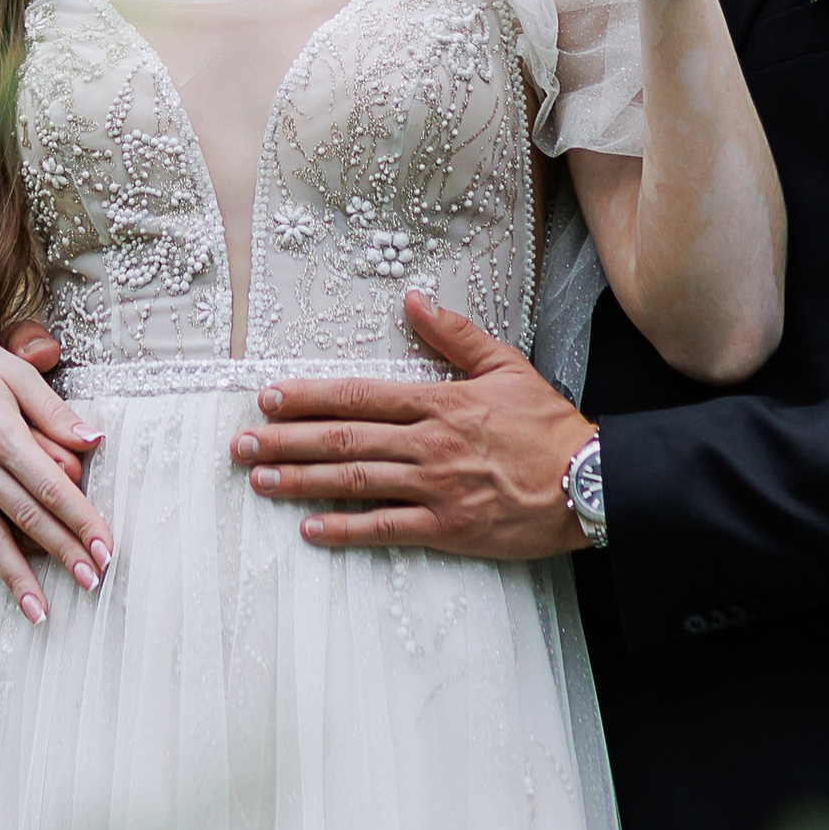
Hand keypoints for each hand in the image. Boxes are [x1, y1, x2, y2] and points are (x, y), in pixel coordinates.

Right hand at [0, 307, 109, 632]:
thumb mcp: (15, 372)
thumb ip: (54, 412)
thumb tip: (95, 439)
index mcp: (0, 433)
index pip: (50, 486)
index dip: (81, 520)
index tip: (106, 548)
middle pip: (27, 517)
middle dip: (62, 553)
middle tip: (92, 583)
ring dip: (15, 579)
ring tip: (40, 614)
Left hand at [229, 290, 589, 557]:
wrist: (587, 483)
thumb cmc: (547, 425)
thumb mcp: (505, 365)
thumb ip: (454, 335)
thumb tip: (413, 300)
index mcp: (438, 402)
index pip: (359, 395)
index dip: (308, 396)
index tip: (267, 397)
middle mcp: (428, 444)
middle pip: (343, 439)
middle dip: (286, 440)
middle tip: (241, 444)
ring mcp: (435, 489)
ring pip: (355, 482)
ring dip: (302, 482)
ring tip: (260, 481)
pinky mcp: (447, 528)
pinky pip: (386, 529)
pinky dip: (345, 530)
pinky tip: (310, 529)